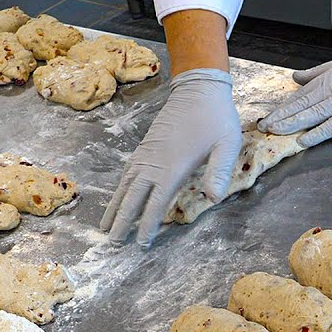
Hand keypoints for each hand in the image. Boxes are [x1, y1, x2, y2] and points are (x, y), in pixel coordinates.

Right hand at [101, 68, 240, 245]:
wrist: (199, 87)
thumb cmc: (217, 118)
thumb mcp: (227, 145)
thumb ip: (219, 172)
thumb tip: (214, 199)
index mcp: (173, 167)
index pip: (156, 203)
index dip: (147, 225)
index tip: (140, 244)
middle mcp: (154, 163)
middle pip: (132, 198)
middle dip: (122, 221)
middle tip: (112, 243)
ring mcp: (147, 153)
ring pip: (125, 185)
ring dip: (114, 206)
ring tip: (104, 225)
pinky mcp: (145, 146)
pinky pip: (127, 172)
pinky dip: (119, 188)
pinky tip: (117, 196)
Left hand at [259, 35, 331, 147]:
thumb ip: (318, 72)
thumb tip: (296, 77)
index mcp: (328, 78)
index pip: (299, 95)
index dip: (282, 107)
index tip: (267, 116)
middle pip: (301, 105)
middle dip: (280, 116)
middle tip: (261, 127)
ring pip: (312, 114)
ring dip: (291, 124)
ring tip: (274, 132)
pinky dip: (317, 133)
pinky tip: (303, 140)